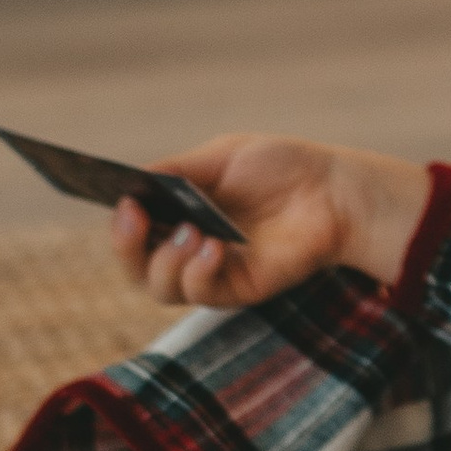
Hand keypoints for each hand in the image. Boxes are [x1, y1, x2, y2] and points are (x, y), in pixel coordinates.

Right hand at [109, 135, 431, 314]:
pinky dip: (197, 272)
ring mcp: (211, 272)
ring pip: (159, 286)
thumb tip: (134, 182)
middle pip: (135, 264)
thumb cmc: (281, 167)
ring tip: (189, 231)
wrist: (334, 189)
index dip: (118, 218)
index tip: (116, 196)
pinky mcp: (238, 289)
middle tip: (133, 216)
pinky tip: (213, 246)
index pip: (132, 226)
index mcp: (178, 212)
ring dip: (164, 259)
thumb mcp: (222, 156)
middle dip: (125, 244)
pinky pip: (200, 293)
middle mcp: (186, 247)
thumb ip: (178, 170)